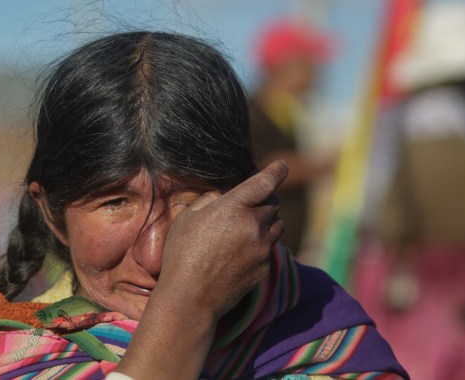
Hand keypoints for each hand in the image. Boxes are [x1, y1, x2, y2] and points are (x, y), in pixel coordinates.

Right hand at [156, 160, 287, 318]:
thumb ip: (207, 201)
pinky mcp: (265, 268)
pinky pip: (270, 248)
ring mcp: (262, 249)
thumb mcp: (186, 219)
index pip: (264, 183)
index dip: (276, 171)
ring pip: (277, 226)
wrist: (191, 298)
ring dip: (267, 221)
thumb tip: (220, 197)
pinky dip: (261, 244)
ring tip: (248, 226)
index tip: (282, 165)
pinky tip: (241, 251)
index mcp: (233, 208)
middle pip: (272, 205)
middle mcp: (253, 226)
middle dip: (264, 201)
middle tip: (251, 203)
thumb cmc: (181, 256)